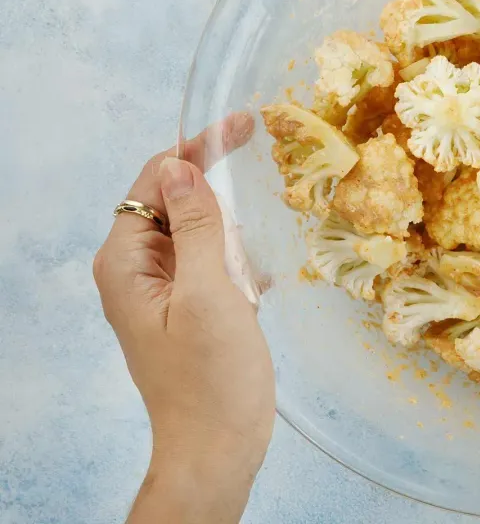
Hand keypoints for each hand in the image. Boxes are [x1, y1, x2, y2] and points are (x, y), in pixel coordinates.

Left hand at [93, 114, 274, 523]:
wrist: (217, 448)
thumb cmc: (212, 378)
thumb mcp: (210, 293)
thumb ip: (197, 226)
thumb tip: (182, 166)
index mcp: (126, 261)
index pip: (156, 179)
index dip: (198, 147)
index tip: (247, 122)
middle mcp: (136, 269)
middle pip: (176, 201)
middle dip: (220, 197)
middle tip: (261, 185)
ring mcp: (163, 290)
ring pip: (201, 231)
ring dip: (234, 238)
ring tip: (252, 273)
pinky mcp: (189, 307)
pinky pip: (214, 263)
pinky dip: (239, 264)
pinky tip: (259, 287)